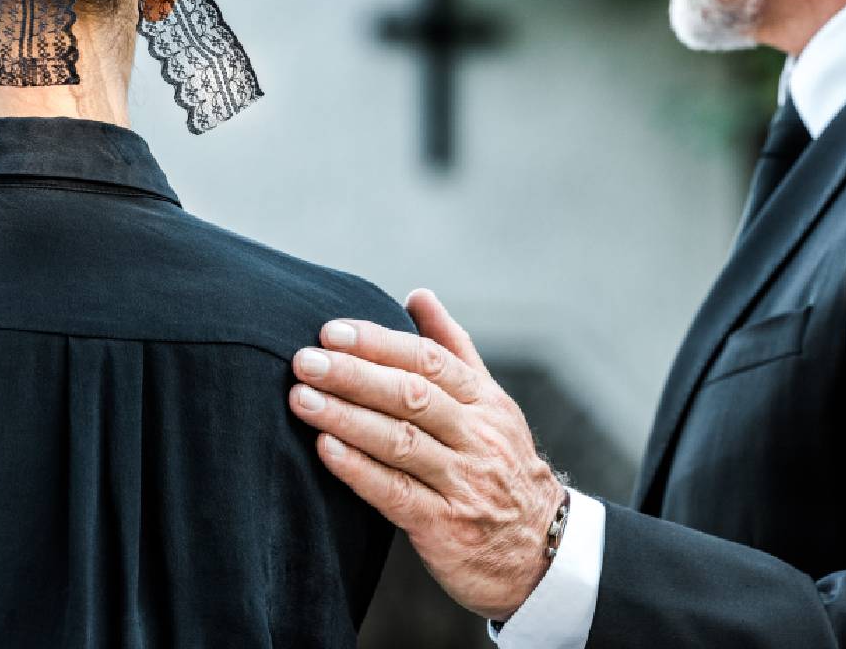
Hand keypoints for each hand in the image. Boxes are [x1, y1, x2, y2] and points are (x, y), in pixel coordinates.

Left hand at [290, 290, 565, 620]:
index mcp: (486, 402)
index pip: (430, 361)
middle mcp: (477, 437)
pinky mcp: (445, 526)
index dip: (379, 343)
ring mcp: (463, 482)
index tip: (331, 331)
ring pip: (400, 441)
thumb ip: (453, 350)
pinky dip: (359, 470)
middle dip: (354, 375)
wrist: (543, 551)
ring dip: (347, 418)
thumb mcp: (492, 404)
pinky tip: (326, 450)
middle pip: (412, 396)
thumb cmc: (503, 467)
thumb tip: (418, 295)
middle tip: (305, 361)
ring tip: (302, 399)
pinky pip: (396, 494)